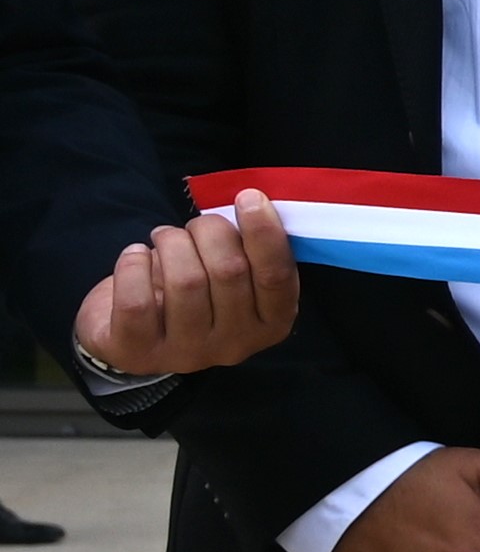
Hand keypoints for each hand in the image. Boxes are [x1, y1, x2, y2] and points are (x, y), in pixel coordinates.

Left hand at [72, 195, 297, 379]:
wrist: (133, 330)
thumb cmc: (196, 290)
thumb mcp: (235, 275)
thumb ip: (249, 250)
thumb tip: (253, 204)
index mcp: (270, 323)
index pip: (276, 277)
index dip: (264, 233)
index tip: (248, 197)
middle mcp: (235, 345)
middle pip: (229, 271)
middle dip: (208, 230)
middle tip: (194, 225)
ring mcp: (187, 354)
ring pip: (185, 282)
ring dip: (171, 242)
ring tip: (164, 237)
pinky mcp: (139, 354)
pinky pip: (137, 302)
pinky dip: (133, 265)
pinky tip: (135, 255)